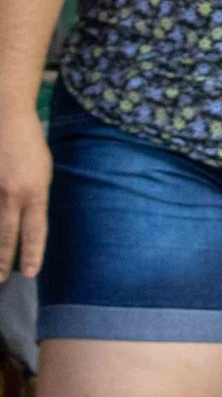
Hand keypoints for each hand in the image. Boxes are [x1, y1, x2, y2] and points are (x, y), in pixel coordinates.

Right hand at [0, 107, 49, 277]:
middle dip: (2, 260)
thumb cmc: (28, 144)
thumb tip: (28, 221)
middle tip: (0, 280)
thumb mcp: (43, 172)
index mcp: (34, 192)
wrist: (5, 116)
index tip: (29, 274)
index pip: (34, 232)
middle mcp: (10, 195)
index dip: (32, 254)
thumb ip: (35, 198)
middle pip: (5, 235)